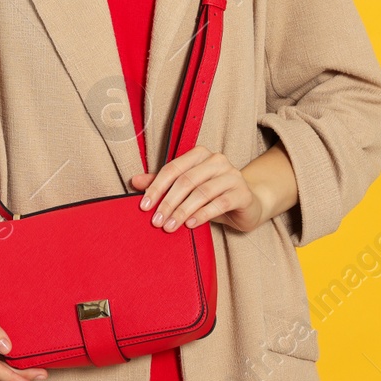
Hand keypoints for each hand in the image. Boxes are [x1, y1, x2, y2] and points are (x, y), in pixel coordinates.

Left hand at [130, 146, 267, 233]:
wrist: (247, 204)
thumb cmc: (212, 195)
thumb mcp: (187, 189)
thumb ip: (163, 183)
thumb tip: (134, 181)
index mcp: (200, 154)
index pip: (172, 168)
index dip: (156, 187)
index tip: (144, 206)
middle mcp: (216, 160)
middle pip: (186, 181)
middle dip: (168, 203)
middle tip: (156, 221)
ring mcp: (232, 175)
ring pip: (202, 192)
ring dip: (182, 211)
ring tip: (170, 227)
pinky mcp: (243, 192)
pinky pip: (220, 203)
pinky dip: (203, 214)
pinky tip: (191, 224)